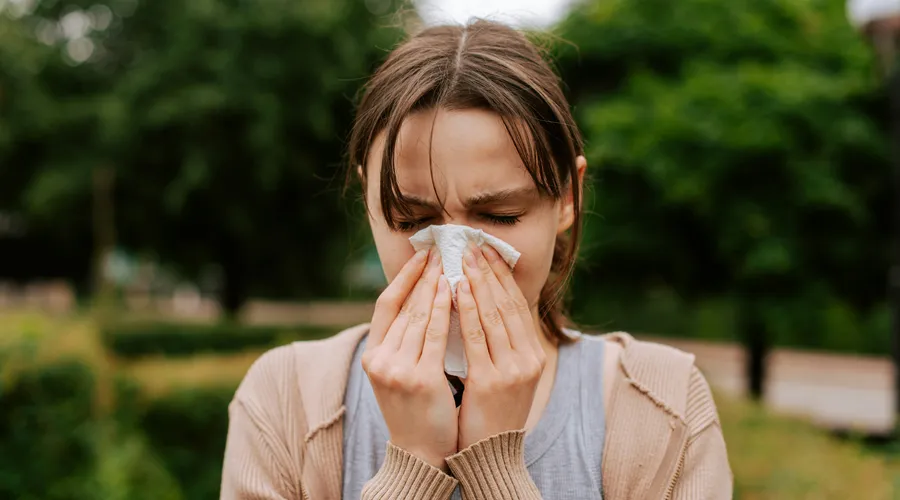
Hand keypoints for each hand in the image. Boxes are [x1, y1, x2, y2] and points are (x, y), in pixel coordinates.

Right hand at [362, 248, 457, 470]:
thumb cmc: (415, 409)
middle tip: (441, 250)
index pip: (386, 304)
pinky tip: (456, 291)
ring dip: (436, 285)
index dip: (403, 277)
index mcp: (372, 355)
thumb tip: (421, 299)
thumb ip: (403, 341)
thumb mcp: (398, 372)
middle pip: (404, 305)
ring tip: (451, 263)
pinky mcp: (419, 379)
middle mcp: (380, 359)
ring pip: (419, 316)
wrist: (420, 452)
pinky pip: (434, 335)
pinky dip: (445, 309)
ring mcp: (397, 370)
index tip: (421, 256)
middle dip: (424, 275)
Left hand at [455, 243, 545, 449]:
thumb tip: (486, 306)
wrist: (491, 454)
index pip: (518, 305)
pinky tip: (455, 291)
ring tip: (463, 259)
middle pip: (507, 304)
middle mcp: (528, 359)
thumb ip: (503, 345)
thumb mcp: (508, 376)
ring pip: (493, 315)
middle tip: (473, 245)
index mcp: (534, 355)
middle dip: (489, 272)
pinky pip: (476, 337)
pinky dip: (466, 310)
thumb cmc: (493, 414)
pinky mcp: (491, 381)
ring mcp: (512, 370)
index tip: (489, 252)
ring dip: (476, 282)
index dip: (503, 276)